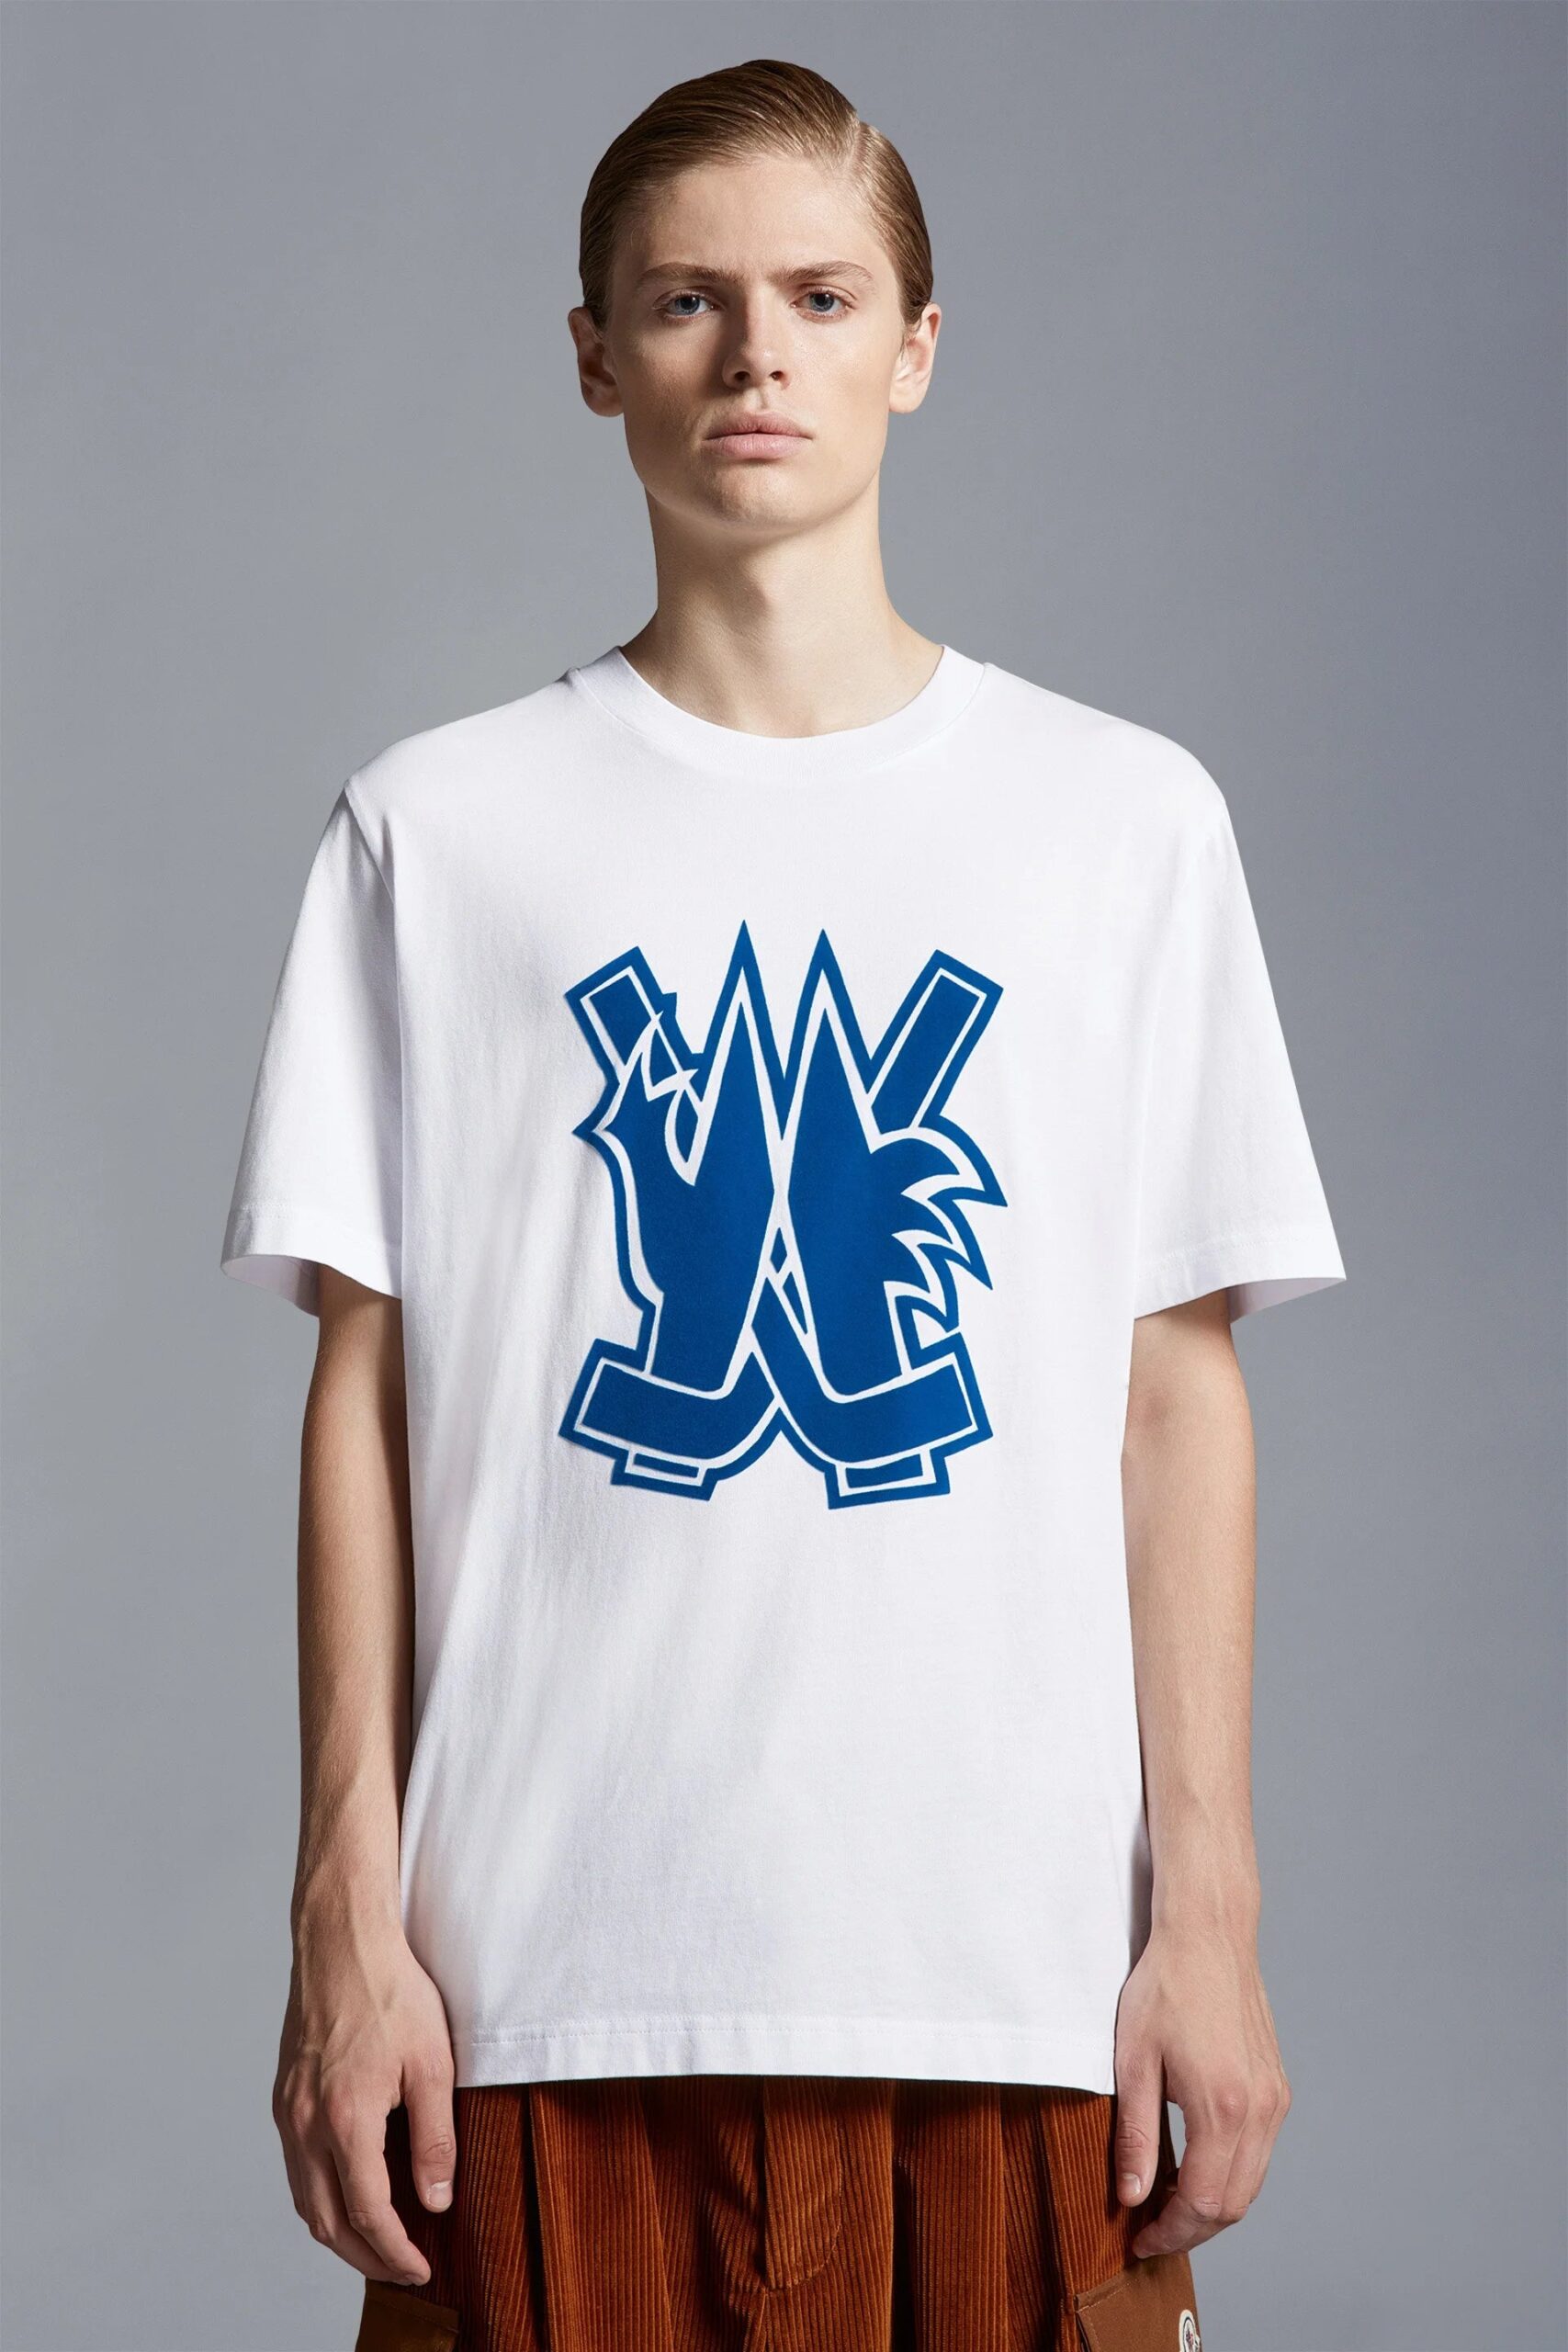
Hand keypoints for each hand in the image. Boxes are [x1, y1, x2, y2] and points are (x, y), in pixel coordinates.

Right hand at [273, 1897, 456, 2283]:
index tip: (422, 2268)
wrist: (342, 1939)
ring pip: (304, 2200)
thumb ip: (435, 2137)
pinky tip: (348, 2193)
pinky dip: (320, 2196)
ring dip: (338, 2233)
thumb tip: (437, 2200)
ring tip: (378, 2243)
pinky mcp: (282, 2097)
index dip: (396, 2251)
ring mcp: (287, 2111)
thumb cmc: (392, 1991)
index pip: (367, 2212)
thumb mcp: (433, 2063)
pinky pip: (296, 2168)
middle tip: (403, 2268)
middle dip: (365, 2256)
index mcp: (346, 2118)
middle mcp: (305, 2123)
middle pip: (326, 2222)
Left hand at [1112, 1913, 1290, 2259]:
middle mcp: (1260, 2109)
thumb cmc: (1166, 1987)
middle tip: (1149, 2229)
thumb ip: (1133, 2134)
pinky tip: (1194, 2166)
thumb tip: (1130, 2195)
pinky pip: (1259, 2153)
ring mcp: (1275, 2099)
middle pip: (1234, 2204)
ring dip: (1213, 2205)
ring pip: (1251, 2183)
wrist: (1208, 1935)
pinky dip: (1230, 2174)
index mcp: (1223, 2106)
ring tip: (1166, 2201)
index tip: (1140, 2238)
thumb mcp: (1133, 2060)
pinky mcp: (1277, 2088)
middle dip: (1192, 2229)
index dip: (1171, 2232)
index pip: (1204, 2204)